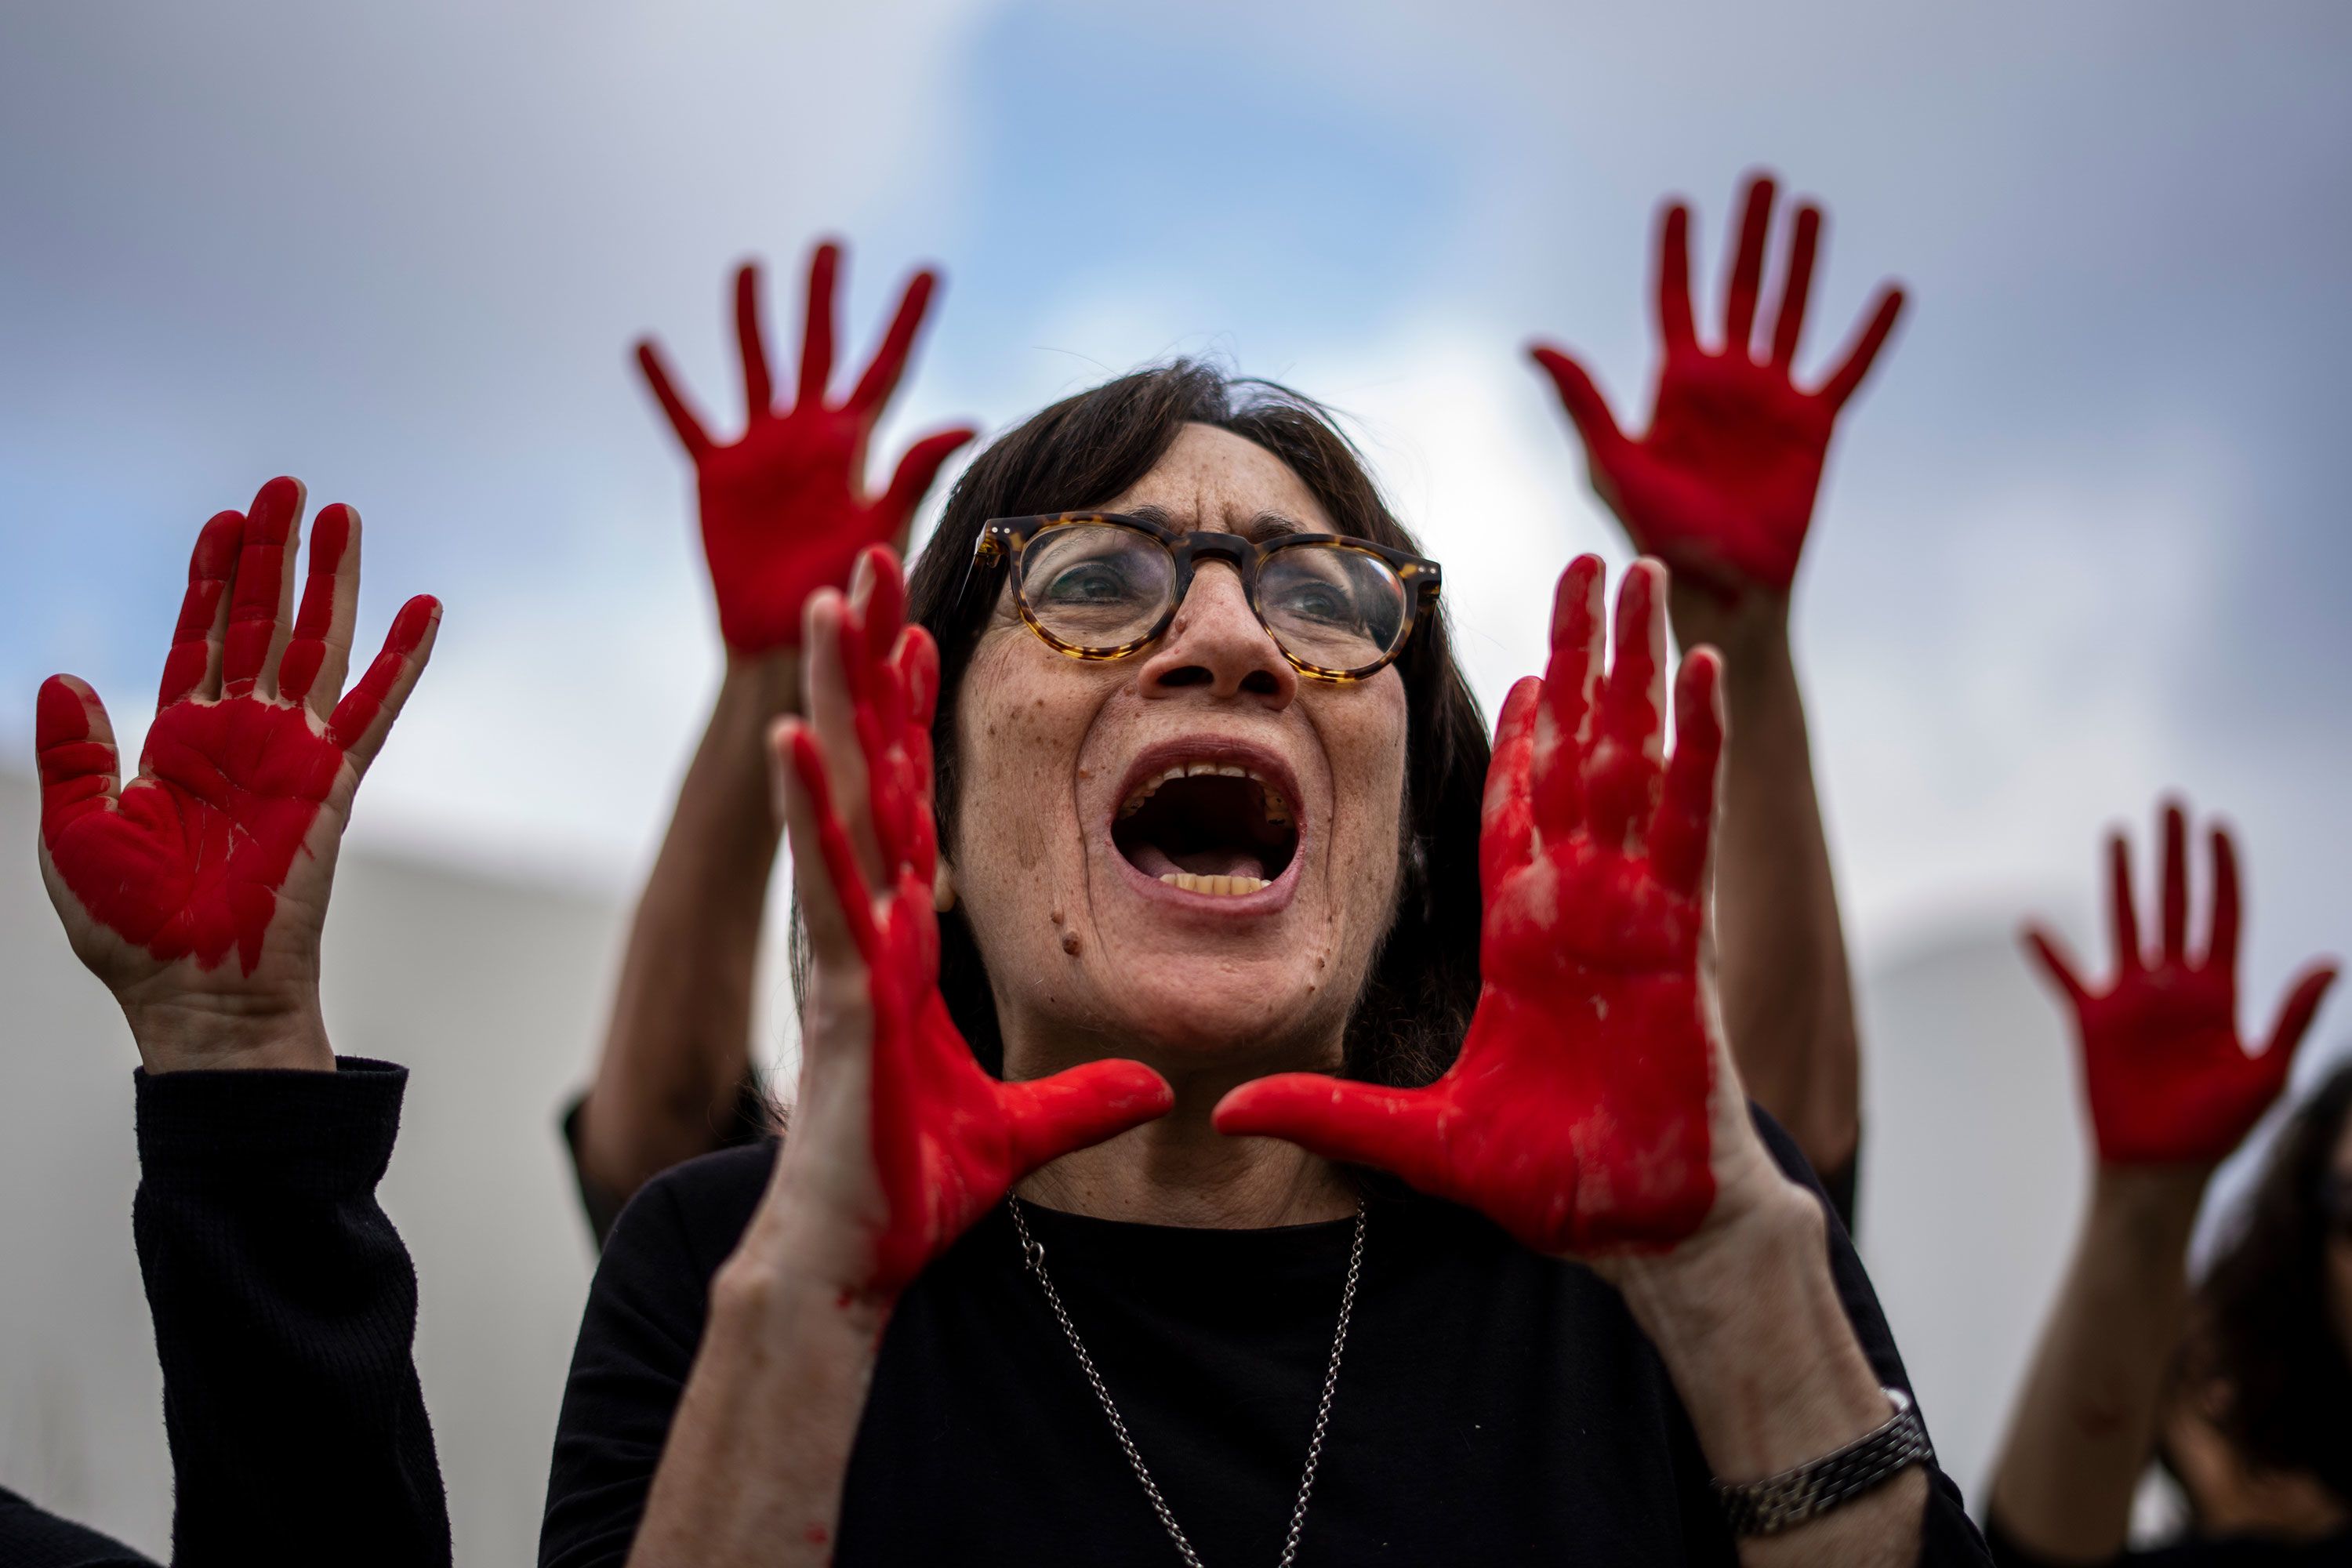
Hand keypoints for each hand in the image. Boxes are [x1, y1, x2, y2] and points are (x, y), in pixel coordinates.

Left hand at [35, 477, 439, 1071]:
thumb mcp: (72, 834)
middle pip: (261, 623)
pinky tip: (423, 607)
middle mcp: (241, 738)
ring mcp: (291, 756)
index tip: (222, 520)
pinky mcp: (332, 784)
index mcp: (178, 745)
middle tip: (285, 487)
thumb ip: (72, 755)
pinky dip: (401, 657)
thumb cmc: (131, 932)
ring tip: (342, 515)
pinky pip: (373, 708)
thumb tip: (64, 677)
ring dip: (329, 580)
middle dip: (271, 555)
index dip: (208, 580)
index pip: (198, 640)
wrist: (196, 996)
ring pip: (316, 645)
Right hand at [637, 243, 976, 653]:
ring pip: (754, 365)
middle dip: (824, 297)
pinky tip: (645, 345)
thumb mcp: (883, 526)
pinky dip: (664, 384)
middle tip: (831, 246)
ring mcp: (760, 450)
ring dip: (751, 318)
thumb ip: (915, 472)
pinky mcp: (715, 473)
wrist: (784, 636)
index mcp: (852, 444)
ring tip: (749, 268)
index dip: (905, 320)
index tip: (930, 272)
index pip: (885, 367)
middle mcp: (807, 435)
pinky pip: (685, 418)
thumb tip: (966, 421)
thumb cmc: (842, 590)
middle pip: (818, 347)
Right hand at [766, 547, 1171, 1297]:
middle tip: (867, 564)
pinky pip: (826, 885)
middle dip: (863, 665)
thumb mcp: (1027, 1130)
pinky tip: (795, 736)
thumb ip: (1085, 1096)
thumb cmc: (913, 1189)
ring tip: (826, 604)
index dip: (909, 718)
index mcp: (897, 938)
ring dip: (829, 698)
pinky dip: (809, 809)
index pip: (909, 803)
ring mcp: (846, 950)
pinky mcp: (841, 992)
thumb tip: (1151, 1086)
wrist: (853, 1263)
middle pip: (864, 768)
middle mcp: (862, 924)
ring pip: (837, 799)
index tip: (926, 634)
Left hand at [1218, 557, 1784, 1257]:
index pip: (1515, 808)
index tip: (1517, 660)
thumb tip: (1229, 1112)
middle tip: (1585, 561)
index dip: (1518, 734)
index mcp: (1524, 936)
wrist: (1639, 1231)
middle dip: (1581, 657)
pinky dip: (1694, 745)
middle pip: (1577, 752)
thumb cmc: (1550, 1183)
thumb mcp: (1415, 1137)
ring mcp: (1632, 909)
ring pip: (1633, 757)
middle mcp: (1580, 904)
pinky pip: (1686, 820)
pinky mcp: (1678, 934)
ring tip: (1642, 576)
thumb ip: (1329, 1111)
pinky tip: (1698, 672)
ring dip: (1637, 665)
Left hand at [1531, 173, 1904, 603]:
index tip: (1678, 204)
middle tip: (1761, 179)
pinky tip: (1892, 291)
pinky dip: (1871, 332)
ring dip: (1802, 262)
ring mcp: (1773, 401)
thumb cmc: (1657, 533)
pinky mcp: (1816, 427)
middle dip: (1748, 236)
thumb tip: (1533, 344)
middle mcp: (1726, 383)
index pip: (1674, 301)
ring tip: (1810, 208)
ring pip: (1791, 313)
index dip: (1676, 255)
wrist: (1719, 587)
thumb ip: (1581, 399)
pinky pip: (1849, 369)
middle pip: (1739, 290)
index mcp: (1674, 386)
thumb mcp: (1612, 462)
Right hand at [2025, 801, 2336, 1165]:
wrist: (2160, 1169)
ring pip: (2126, 922)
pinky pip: (2066, 976)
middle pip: (2175, 903)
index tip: (2219, 827)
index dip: (2223, 871)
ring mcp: (2131, 999)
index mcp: (2221, 993)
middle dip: (2176, 854)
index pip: (2223, 915)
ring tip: (2119, 833)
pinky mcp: (2092, 1020)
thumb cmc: (2218, 1131)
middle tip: (2173, 804)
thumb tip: (2331, 963)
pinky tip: (2031, 925)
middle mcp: (2176, 985)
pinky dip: (2048, 952)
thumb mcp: (2268, 1074)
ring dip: (2121, 878)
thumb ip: (2294, 1017)